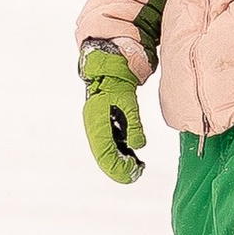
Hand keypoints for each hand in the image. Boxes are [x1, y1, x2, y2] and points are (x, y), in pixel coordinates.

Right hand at [80, 45, 146, 185]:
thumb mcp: (127, 100)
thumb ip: (133, 123)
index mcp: (96, 121)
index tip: (133, 172)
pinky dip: (121, 151)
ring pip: (108, 150)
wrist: (108, 62)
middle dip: (120, 167)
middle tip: (137, 172)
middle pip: (104, 155)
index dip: (117, 167)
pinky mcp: (106, 121)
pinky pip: (112, 142)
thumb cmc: (116, 78)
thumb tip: (138, 145)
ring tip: (137, 167)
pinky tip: (132, 155)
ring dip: (121, 160)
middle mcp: (95, 126)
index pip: (104, 152)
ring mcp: (100, 124)